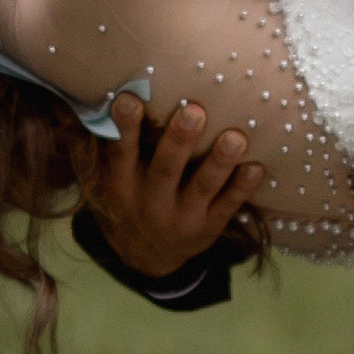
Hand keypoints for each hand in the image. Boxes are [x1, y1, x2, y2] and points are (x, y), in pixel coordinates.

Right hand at [76, 97, 260, 281]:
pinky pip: (228, 207)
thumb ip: (109, 145)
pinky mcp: (209, 228)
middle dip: (180, 141)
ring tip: (235, 137)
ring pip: (202, 188)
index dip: (124, 128)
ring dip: (219, 162)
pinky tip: (257, 166)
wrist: (147, 257)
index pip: (121, 154)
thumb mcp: (111, 181)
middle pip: (166, 170)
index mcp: (122, 186)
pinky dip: (243, 187)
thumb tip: (95, 96)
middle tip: (194, 110)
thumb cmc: (130, 199)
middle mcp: (150, 203)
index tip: (129, 100)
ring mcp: (182, 218)